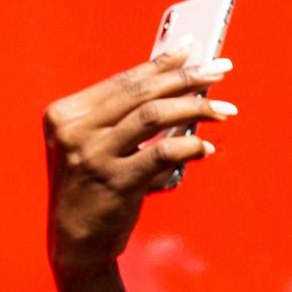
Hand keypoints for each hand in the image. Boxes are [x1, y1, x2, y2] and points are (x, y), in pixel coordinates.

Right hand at [44, 46, 234, 274]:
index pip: (125, 80)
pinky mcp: (116, 181)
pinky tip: (207, 146)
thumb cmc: (93, 188)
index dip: (162, 63)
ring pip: (154, 116)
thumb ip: (123, 117)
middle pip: (142, 92)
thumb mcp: (95, 145)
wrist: (76, 242)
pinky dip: (190, 146)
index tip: (194, 50)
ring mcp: (94, 155)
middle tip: (221, 70)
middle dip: (188, 78)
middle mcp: (75, 130)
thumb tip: (174, 82)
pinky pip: (162, 154)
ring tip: (225, 108)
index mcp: (67, 114)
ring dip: (196, 108)